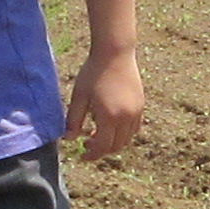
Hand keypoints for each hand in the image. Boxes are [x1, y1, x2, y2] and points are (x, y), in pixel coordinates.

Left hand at [66, 38, 146, 163]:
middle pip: (116, 146)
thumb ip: (73, 120)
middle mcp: (125, 118)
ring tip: (98, 134)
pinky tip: (111, 124)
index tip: (82, 155)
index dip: (91, 155)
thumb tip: (69, 139)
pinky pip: (134, 128)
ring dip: (113, 143)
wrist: (115, 53)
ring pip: (127, 139)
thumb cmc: (93, 73)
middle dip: (101, 150)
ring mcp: (135, 112)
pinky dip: (123, 133)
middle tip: (87, 145)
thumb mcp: (79, 96)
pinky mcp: (140, 105)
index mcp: (109, 117)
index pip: (102, 147)